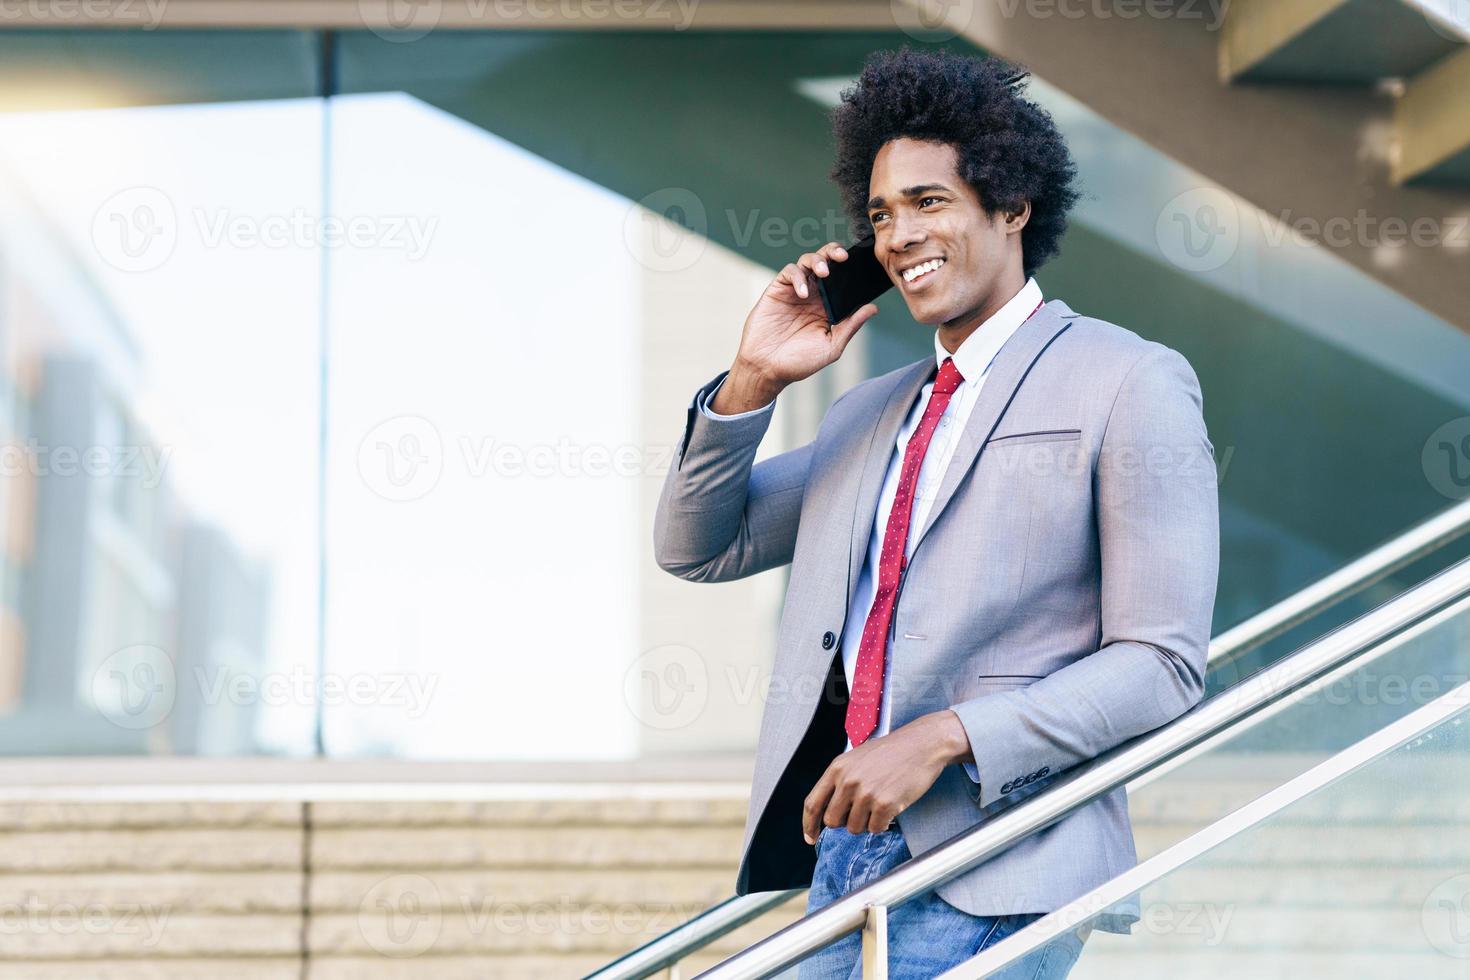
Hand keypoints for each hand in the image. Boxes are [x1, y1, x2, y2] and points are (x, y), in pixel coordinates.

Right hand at [730, 242, 879, 396]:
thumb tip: (872, 308)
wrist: (767, 369)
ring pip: (807, 261)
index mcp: (827, 306)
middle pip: (826, 262)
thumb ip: (850, 326)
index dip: (851, 269)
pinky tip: (802, 293)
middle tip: (843, 256)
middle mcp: (812, 295)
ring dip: (817, 260)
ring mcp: (794, 291)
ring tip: (824, 272)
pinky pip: (789, 273)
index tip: (862, 265)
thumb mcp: (831, 347)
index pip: (842, 280)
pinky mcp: (777, 290)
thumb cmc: (798, 363)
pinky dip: (797, 277)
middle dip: (834, 252)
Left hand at [801, 710, 970, 841]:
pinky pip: (875, 829)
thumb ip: (841, 780)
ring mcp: (866, 793)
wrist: (922, 744)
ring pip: (854, 828)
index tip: (810, 837)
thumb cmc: (892, 752)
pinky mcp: (885, 804)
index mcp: (837, 768)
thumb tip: (830, 810)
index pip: (812, 803)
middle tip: (862, 811)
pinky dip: (883, 824)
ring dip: (866, 823)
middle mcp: (848, 781)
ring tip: (879, 804)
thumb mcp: (857, 759)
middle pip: (832, 821)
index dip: (809, 824)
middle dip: (845, 822)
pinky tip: (891, 808)